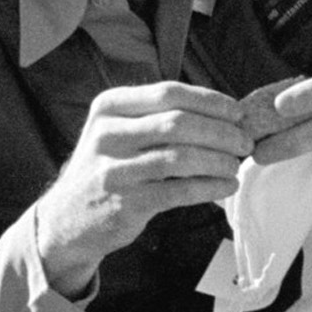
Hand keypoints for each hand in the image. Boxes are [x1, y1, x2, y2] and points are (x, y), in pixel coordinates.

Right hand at [23, 81, 253, 295]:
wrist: (66, 218)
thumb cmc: (107, 169)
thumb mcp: (117, 131)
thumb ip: (157, 117)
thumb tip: (223, 115)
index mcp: (109, 107)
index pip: (169, 93)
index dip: (210, 101)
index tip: (237, 113)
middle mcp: (107, 135)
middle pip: (178, 124)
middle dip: (221, 132)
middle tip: (244, 143)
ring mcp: (114, 170)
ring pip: (181, 158)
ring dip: (219, 161)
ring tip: (235, 166)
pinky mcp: (125, 203)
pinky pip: (179, 192)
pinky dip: (210, 188)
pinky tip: (224, 187)